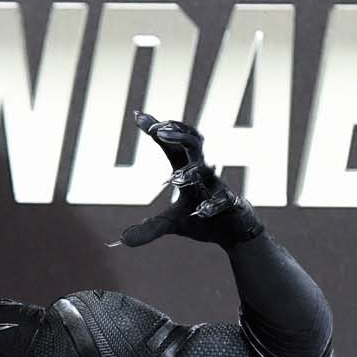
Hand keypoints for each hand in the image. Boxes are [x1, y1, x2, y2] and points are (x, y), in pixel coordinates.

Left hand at [115, 115, 261, 248]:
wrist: (234, 234)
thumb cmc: (203, 220)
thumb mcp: (172, 224)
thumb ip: (150, 228)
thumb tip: (122, 240)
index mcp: (189, 171)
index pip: (172, 146)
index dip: (158, 131)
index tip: (138, 116)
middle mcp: (204, 174)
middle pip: (194, 145)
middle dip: (178, 135)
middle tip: (157, 131)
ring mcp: (219, 189)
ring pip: (208, 172)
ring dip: (193, 172)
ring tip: (174, 178)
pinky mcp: (232, 206)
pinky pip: (224, 201)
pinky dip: (212, 206)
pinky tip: (199, 212)